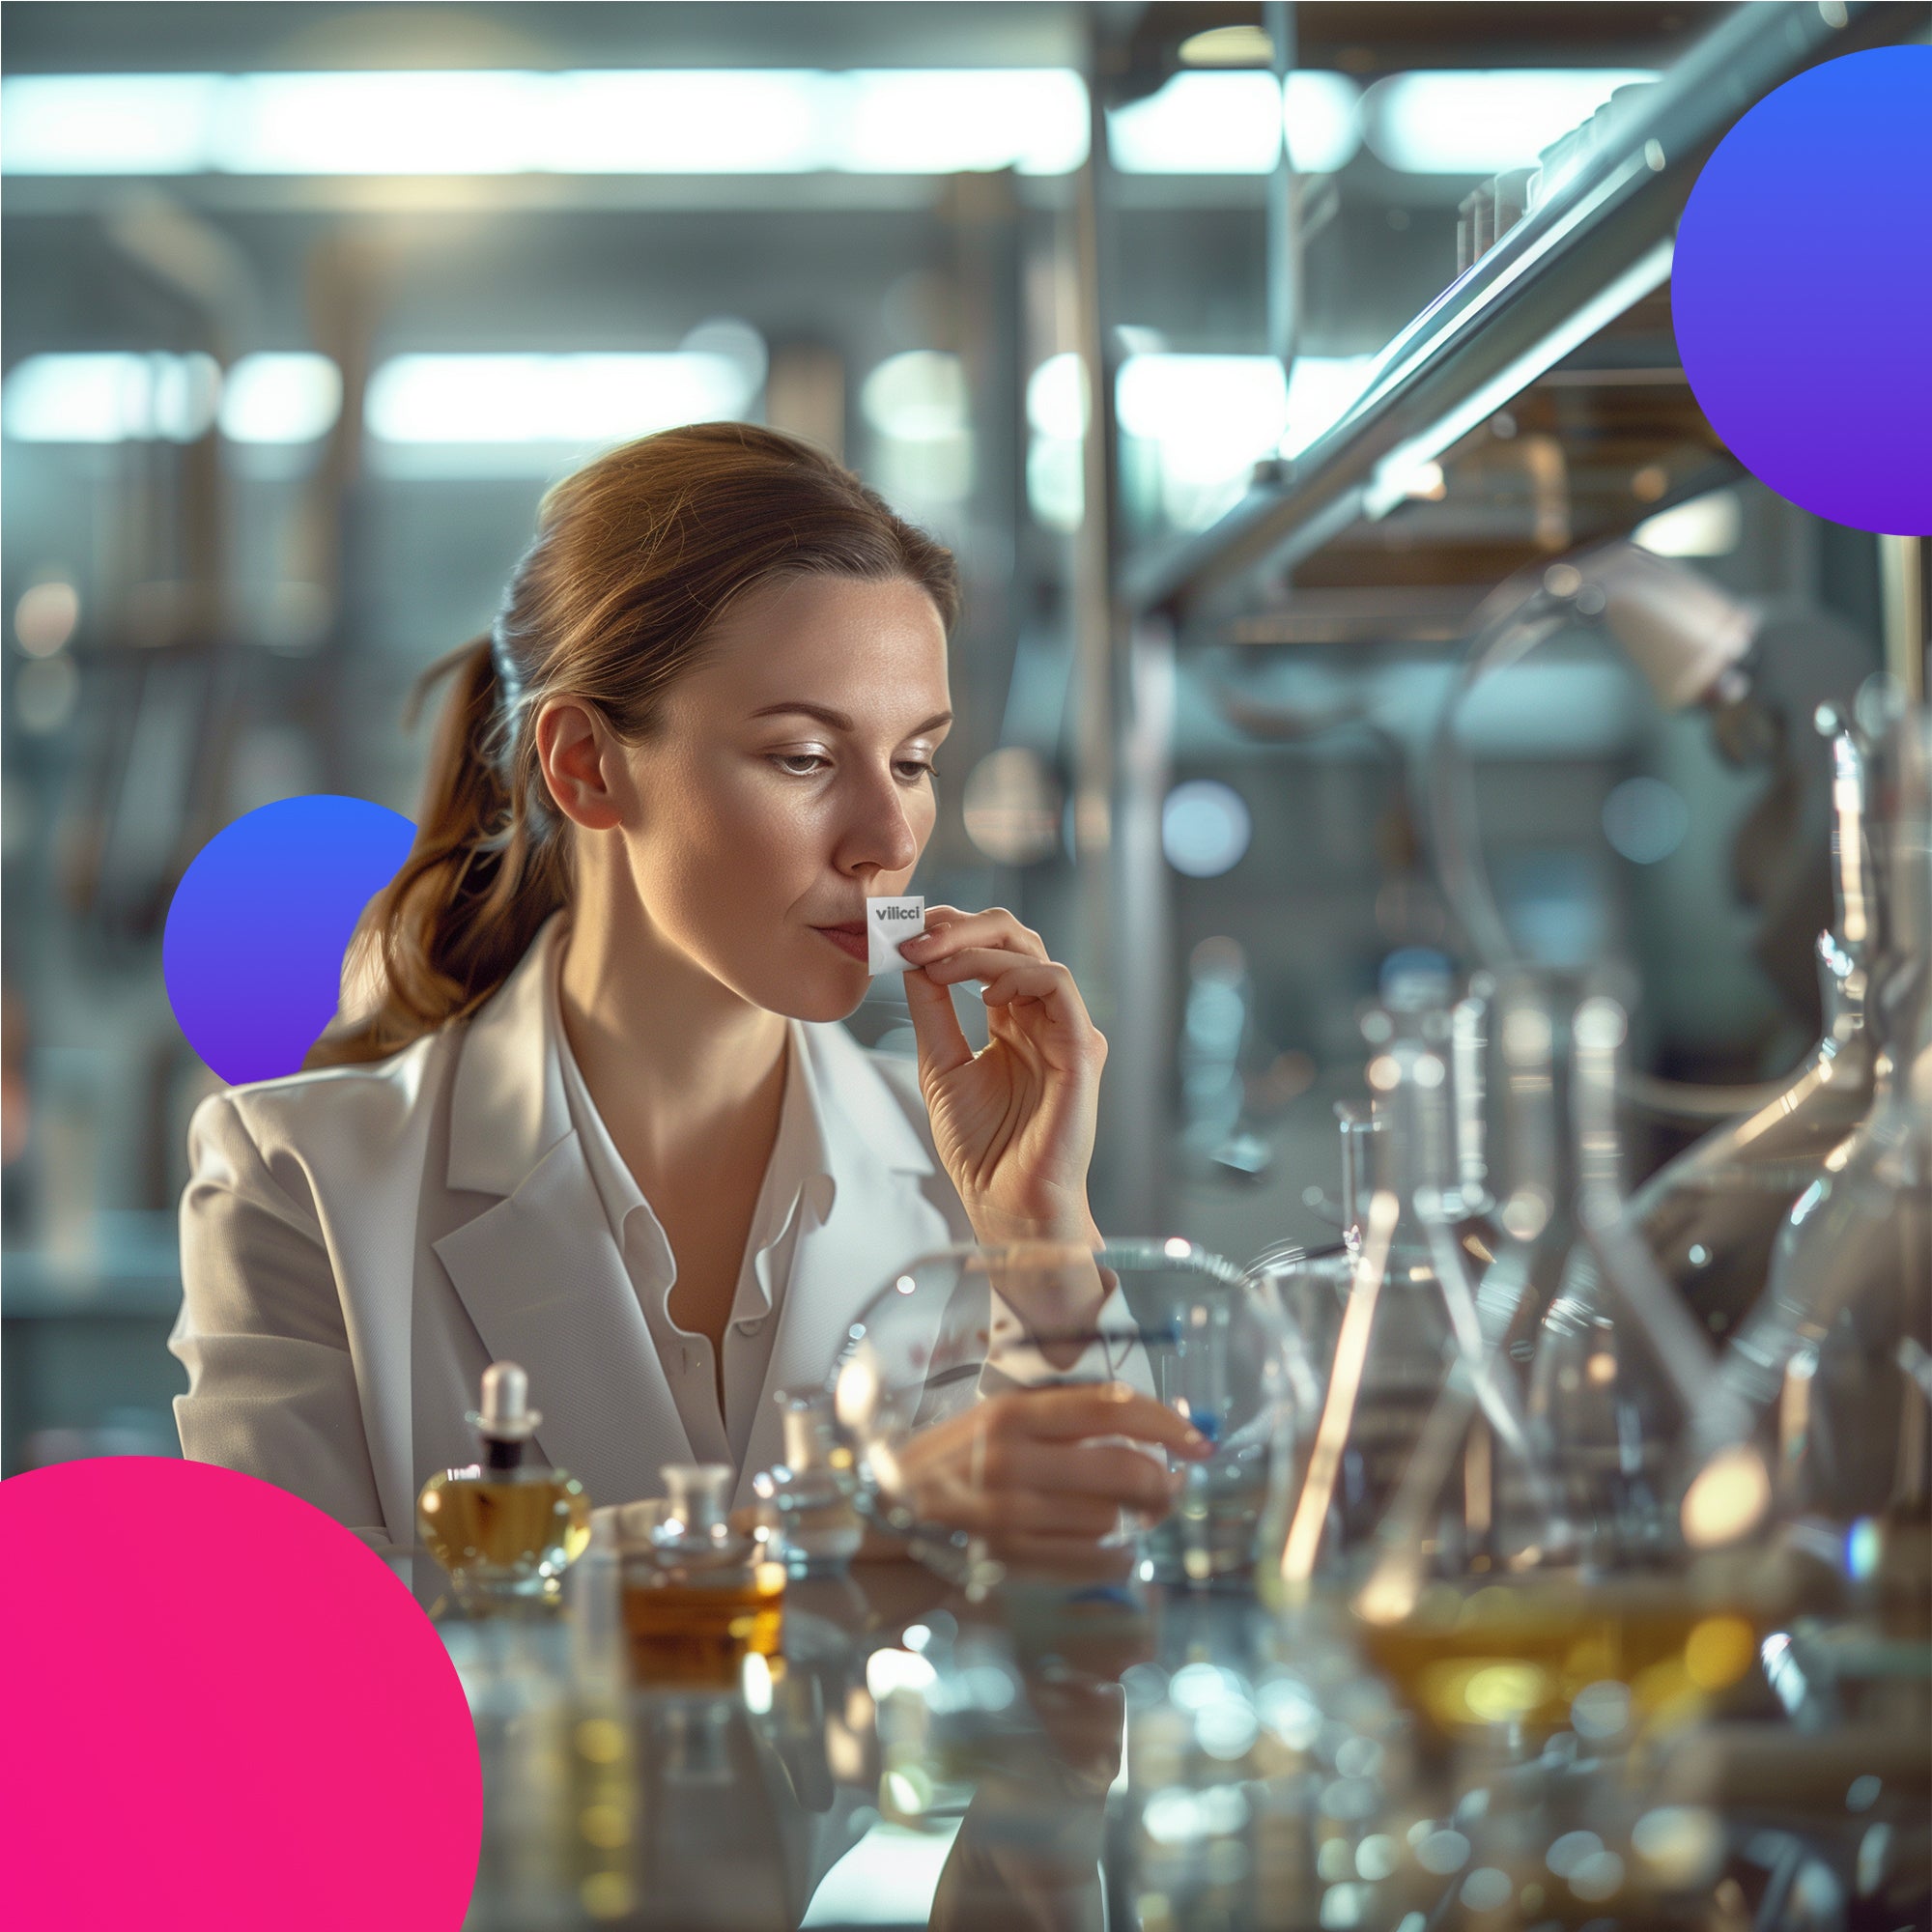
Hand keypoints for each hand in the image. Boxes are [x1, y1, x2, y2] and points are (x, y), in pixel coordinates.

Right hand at [890, 1383, 1209, 1571]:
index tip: (1198, 1439)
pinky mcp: (1009, 1562)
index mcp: (1011, 1414)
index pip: (1110, 1407)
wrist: (883, 1514)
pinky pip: (1092, 1562)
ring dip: (1136, 1522)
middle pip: (1123, 1467)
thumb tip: (1143, 1429)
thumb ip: (1058, 1420)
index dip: (1166, 1422)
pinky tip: (1109, 1549)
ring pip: (1111, 1518)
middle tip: (1170, 1488)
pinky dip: (1115, 1558)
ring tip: (1135, 1517)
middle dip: (1162, 1482)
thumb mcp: (992, 1422)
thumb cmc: (950, 1464)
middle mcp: (1012, 1460)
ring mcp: (1009, 1515)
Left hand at [897, 906, 1105, 1244]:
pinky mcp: (1082, 1047)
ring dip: (977, 946)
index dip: (949, 932)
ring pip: (1033, 953)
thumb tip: (914, 957)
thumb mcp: (940, 1064)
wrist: (1003, 1201)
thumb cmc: (980, 1147)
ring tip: (933, 960)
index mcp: (1013, 1020)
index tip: (903, 933)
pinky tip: (982, 991)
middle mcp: (1042, 1018)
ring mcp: (1065, 1030)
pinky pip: (1057, 984)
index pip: (988, 953)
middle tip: (915, 934)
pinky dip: (1016, 973)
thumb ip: (932, 1010)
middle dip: (960, 926)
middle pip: (1013, 940)